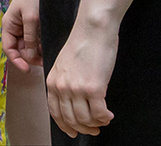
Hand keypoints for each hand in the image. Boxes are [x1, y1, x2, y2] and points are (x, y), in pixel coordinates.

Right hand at [1, 0, 42, 73]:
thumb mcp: (31, 18)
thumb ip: (30, 38)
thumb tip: (30, 57)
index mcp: (9, 25)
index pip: (9, 49)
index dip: (17, 61)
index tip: (28, 70)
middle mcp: (16, 28)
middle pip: (21, 50)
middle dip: (31, 56)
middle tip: (45, 60)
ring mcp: (26, 26)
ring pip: (30, 46)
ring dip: (38, 51)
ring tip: (49, 51)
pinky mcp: (35, 25)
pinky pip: (37, 39)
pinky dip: (43, 44)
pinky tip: (50, 44)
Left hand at [46, 21, 117, 137]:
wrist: (93, 28)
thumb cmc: (83, 42)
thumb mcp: (65, 63)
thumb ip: (65, 81)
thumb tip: (73, 100)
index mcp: (52, 81)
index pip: (55, 112)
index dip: (65, 125)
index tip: (73, 131)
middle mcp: (62, 87)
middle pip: (70, 119)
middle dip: (83, 129)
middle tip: (94, 130)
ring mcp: (77, 89)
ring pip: (85, 119)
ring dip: (95, 124)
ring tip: (103, 120)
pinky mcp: (94, 88)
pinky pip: (98, 113)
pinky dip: (104, 118)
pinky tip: (109, 115)